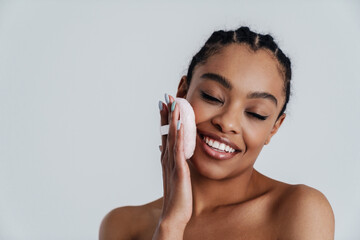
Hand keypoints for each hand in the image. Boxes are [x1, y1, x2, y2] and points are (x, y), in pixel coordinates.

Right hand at [154, 94, 192, 237]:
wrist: (174, 214)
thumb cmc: (177, 196)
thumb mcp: (174, 175)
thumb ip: (172, 161)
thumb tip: (167, 150)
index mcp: (167, 159)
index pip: (165, 134)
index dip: (164, 119)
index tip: (165, 104)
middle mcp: (167, 158)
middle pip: (165, 132)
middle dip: (165, 114)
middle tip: (165, 97)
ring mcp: (172, 163)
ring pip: (171, 137)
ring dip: (172, 120)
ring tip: (173, 104)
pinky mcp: (179, 170)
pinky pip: (179, 149)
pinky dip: (178, 135)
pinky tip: (180, 124)